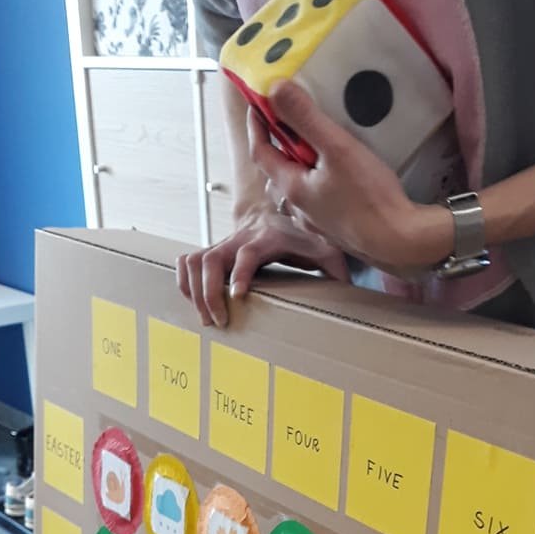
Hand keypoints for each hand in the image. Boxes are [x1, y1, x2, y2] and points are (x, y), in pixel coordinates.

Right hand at [177, 203, 350, 327]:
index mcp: (269, 238)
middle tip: (218, 320)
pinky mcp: (213, 250)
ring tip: (206, 317)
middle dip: (209, 292)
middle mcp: (241, 238)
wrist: (278, 213)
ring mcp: (224, 243)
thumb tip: (349, 293)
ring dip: (194, 290)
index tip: (236, 296)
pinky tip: (193, 300)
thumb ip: (337, 269)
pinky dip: (184, 280)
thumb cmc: (302, 237)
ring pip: (195, 261)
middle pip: (212, 259)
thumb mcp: (325, 249)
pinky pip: (187, 261)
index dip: (240, 273)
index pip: (248, 253)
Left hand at [249, 84, 453, 271]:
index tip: (258, 104)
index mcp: (292, 188)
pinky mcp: (336, 232)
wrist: (400, 243)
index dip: (256, 126)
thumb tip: (276, 90)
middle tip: (291, 126)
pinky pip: (317, 205)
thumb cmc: (370, 197)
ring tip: (317, 151)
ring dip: (299, 170)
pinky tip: (337, 180)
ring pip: (297, 191)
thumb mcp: (337, 148)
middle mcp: (298, 210)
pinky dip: (318, 187)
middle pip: (277, 174)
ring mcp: (317, 224)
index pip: (260, 153)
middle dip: (278, 149)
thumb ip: (305, 118)